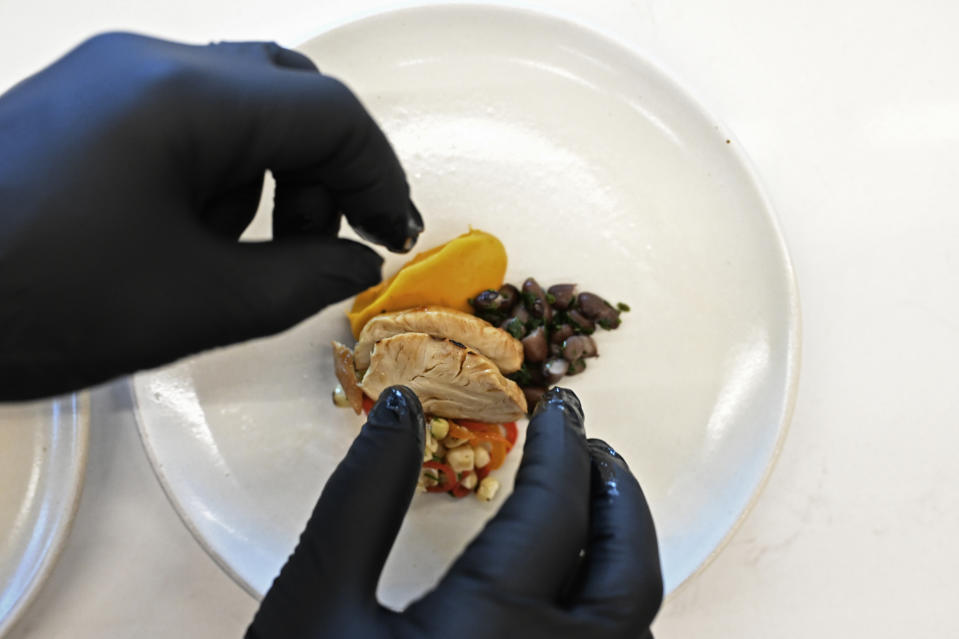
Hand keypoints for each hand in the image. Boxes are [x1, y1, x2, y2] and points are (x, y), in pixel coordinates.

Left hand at [0, 33, 421, 399]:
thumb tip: (360, 260)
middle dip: (326, 167)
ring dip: (269, 172)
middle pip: (287, 90)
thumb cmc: (45, 302)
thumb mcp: (201, 304)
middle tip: (327, 239)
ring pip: (238, 102)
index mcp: (187, 98)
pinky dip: (216, 173)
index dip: (379, 174)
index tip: (394, 235)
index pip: (330, 112)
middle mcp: (151, 63)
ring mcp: (109, 77)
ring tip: (243, 251)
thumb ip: (305, 278)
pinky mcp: (81, 105)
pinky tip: (184, 235)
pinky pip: (183, 119)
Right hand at [247, 387, 662, 638]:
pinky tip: (580, 593)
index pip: (555, 508)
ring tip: (594, 505)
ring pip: (636, 626)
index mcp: (495, 631)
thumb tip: (400, 410)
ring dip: (626, 554)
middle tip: (593, 449)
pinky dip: (614, 612)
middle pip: (630, 570)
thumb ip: (364, 497)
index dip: (559, 447)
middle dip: (620, 495)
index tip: (555, 411)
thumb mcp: (316, 602)